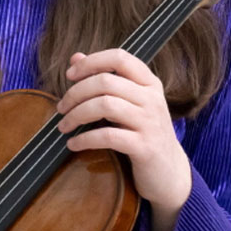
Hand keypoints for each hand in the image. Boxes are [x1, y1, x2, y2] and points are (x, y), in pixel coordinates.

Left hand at [57, 49, 192, 230]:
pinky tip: (73, 144)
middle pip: (105, 81)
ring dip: (76, 115)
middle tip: (61, 108)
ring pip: (105, 105)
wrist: (169, 173)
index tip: (70, 75)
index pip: (120, 57)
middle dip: (75, 93)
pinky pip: (108, 136)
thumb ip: (105, 78)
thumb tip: (75, 57)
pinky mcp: (145, 147)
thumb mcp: (128, 103)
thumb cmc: (142, 133)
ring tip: (63, 126)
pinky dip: (84, 139)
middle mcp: (152, 99)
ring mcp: (151, 123)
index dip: (91, 62)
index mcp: (149, 84)